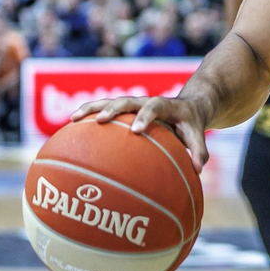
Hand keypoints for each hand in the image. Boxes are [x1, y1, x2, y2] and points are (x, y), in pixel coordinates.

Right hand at [70, 95, 211, 172]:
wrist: (189, 105)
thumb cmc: (191, 123)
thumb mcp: (197, 133)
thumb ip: (198, 150)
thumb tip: (199, 170)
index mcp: (166, 105)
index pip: (155, 107)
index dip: (145, 116)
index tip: (136, 130)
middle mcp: (146, 101)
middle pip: (128, 100)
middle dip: (114, 109)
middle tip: (100, 120)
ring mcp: (134, 103)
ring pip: (110, 101)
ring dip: (92, 107)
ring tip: (73, 118)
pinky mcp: (124, 108)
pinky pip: (104, 108)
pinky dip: (88, 114)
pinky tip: (70, 126)